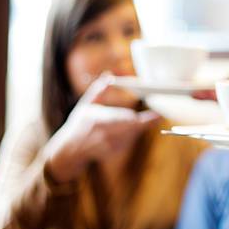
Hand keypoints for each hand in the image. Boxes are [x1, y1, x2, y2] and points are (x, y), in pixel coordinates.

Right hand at [44, 74, 160, 182]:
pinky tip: (118, 133)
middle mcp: (106, 134)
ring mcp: (110, 145)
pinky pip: (129, 142)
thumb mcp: (86, 105)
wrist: (70, 151)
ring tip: (121, 124)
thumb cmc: (78, 125)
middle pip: (134, 128)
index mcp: (99, 119)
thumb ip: (99, 90)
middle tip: (154, 116)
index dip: (145, 119)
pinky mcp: (114, 153)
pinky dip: (129, 136)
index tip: (158, 115)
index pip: (127, 119)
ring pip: (133, 135)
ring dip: (135, 128)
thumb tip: (108, 75)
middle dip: (144, 122)